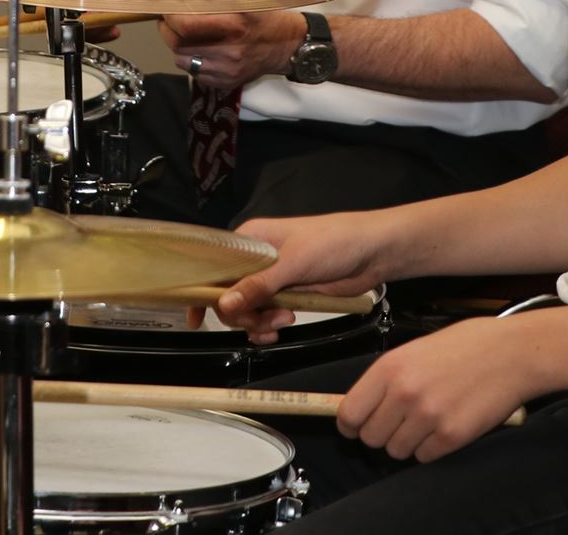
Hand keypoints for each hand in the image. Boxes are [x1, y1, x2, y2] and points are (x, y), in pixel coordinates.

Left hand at [158, 11, 306, 91]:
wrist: (287, 46)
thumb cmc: (264, 17)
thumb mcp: (245, 0)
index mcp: (234, 25)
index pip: (186, 26)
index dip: (170, 18)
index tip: (168, 9)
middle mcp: (229, 51)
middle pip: (179, 45)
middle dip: (167, 31)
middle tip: (169, 21)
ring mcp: (227, 71)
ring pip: (182, 60)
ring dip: (178, 47)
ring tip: (186, 35)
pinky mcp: (225, 83)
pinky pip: (194, 73)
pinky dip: (191, 61)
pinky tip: (201, 50)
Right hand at [207, 212, 387, 340]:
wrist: (372, 253)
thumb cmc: (333, 242)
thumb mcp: (294, 262)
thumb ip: (259, 284)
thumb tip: (224, 304)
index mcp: (250, 239)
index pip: (215, 265)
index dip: (203, 289)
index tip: (195, 317)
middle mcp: (256, 259)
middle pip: (229, 294)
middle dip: (241, 313)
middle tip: (260, 321)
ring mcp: (272, 279)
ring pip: (247, 309)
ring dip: (258, 322)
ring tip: (282, 322)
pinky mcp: (288, 296)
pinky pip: (265, 317)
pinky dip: (268, 327)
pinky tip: (281, 328)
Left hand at [337, 318, 537, 461]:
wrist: (512, 353)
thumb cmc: (468, 345)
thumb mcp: (415, 350)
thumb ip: (388, 377)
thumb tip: (363, 404)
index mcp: (390, 367)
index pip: (349, 413)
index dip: (350, 425)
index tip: (355, 427)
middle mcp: (404, 393)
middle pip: (370, 438)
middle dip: (381, 433)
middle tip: (398, 422)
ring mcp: (428, 417)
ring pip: (396, 451)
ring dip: (407, 442)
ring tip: (426, 422)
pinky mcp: (452, 436)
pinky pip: (424, 457)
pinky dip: (430, 448)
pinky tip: (443, 427)